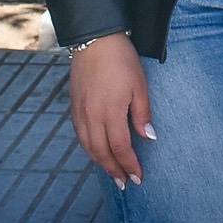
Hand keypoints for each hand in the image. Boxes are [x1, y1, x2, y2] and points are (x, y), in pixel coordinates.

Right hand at [69, 34, 153, 188]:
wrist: (94, 39)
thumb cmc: (121, 60)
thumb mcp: (140, 85)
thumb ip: (142, 114)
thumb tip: (148, 138)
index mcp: (110, 112)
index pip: (120, 148)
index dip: (129, 165)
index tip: (138, 177)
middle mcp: (91, 116)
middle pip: (101, 152)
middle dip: (114, 170)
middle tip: (124, 183)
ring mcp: (80, 112)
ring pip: (88, 146)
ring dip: (100, 163)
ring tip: (112, 173)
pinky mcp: (74, 106)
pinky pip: (80, 135)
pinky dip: (90, 148)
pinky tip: (98, 151)